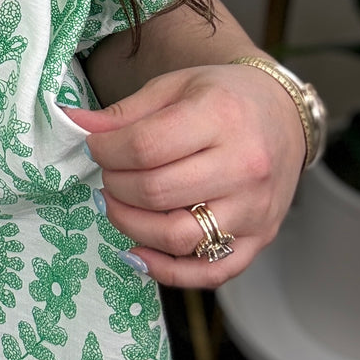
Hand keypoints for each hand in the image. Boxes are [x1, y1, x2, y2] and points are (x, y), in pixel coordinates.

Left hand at [64, 63, 305, 286]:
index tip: (94, 146)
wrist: (284, 117)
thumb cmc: (222, 97)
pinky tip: (138, 250)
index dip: (105, 150)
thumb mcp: (174, 87)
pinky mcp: (260, 239)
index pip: (144, 147)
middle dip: (115, 185)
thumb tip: (75, 124)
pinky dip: (166, 269)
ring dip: (131, 225)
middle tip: (107, 174)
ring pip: (178, 236)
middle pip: (156, 192)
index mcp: (221, 117)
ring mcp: (254, 209)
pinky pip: (209, 271)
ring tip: (116, 204)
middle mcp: (243, 166)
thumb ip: (125, 112)